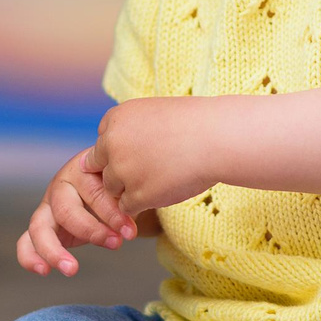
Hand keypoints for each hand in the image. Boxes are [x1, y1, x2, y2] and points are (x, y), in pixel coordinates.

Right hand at [17, 148, 138, 276]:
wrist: (111, 188)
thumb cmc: (120, 187)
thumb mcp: (126, 190)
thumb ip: (127, 199)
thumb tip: (131, 216)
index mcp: (82, 171)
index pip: (93, 192)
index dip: (112, 213)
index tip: (130, 231)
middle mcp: (60, 187)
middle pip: (66, 210)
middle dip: (91, 231)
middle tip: (116, 244)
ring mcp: (47, 208)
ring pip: (39, 227)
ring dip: (54, 251)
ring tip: (72, 269)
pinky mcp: (42, 228)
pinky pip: (26, 242)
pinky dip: (29, 257)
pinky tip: (43, 271)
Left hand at [93, 97, 221, 218]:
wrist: (218, 138)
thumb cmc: (194, 124)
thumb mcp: (153, 113)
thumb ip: (129, 130)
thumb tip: (107, 155)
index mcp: (116, 119)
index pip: (103, 144)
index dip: (125, 151)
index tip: (148, 150)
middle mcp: (112, 143)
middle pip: (104, 168)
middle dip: (124, 172)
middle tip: (154, 167)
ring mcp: (123, 171)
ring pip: (113, 189)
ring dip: (133, 189)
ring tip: (162, 177)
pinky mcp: (137, 195)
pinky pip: (127, 207)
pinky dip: (143, 204)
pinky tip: (164, 190)